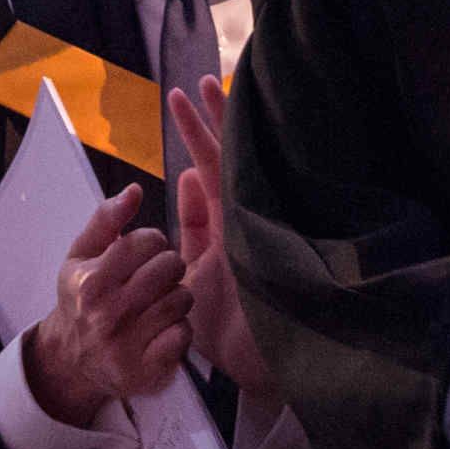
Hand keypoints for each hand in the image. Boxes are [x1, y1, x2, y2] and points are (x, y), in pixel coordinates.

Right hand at [22, 184, 188, 427]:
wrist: (71, 359)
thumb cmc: (81, 299)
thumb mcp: (81, 255)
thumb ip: (106, 219)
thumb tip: (134, 190)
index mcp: (91, 281)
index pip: (147, 241)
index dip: (154, 241)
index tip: (146, 252)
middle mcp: (107, 313)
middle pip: (170, 267)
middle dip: (169, 265)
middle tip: (158, 275)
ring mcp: (127, 345)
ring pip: (181, 299)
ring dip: (178, 296)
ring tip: (161, 300)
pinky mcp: (145, 370)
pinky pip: (184, 335)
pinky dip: (180, 329)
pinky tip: (164, 327)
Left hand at [168, 81, 275, 405]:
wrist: (261, 367)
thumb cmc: (228, 334)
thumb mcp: (192, 282)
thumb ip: (192, 235)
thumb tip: (188, 178)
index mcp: (223, 235)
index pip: (206, 181)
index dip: (196, 144)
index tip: (185, 106)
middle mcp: (241, 223)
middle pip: (225, 161)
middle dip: (213, 121)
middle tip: (201, 81)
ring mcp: (255, 226)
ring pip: (237, 164)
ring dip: (222, 125)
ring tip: (209, 84)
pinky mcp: (264, 232)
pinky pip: (249, 185)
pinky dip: (239, 154)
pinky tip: (235, 122)